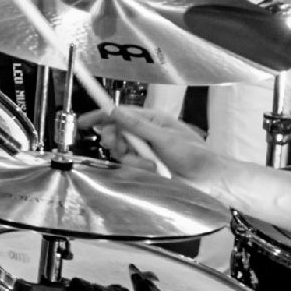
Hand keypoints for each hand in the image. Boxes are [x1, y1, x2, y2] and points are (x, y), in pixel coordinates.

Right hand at [91, 102, 217, 179]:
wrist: (206, 179)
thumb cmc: (192, 154)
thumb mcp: (163, 137)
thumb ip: (137, 126)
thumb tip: (115, 111)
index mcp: (152, 119)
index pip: (121, 113)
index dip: (101, 116)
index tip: (84, 122)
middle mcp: (146, 132)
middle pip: (117, 133)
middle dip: (116, 142)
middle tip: (120, 148)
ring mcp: (145, 149)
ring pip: (122, 151)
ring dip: (132, 159)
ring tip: (149, 164)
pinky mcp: (146, 164)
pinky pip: (130, 164)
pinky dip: (139, 168)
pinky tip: (154, 170)